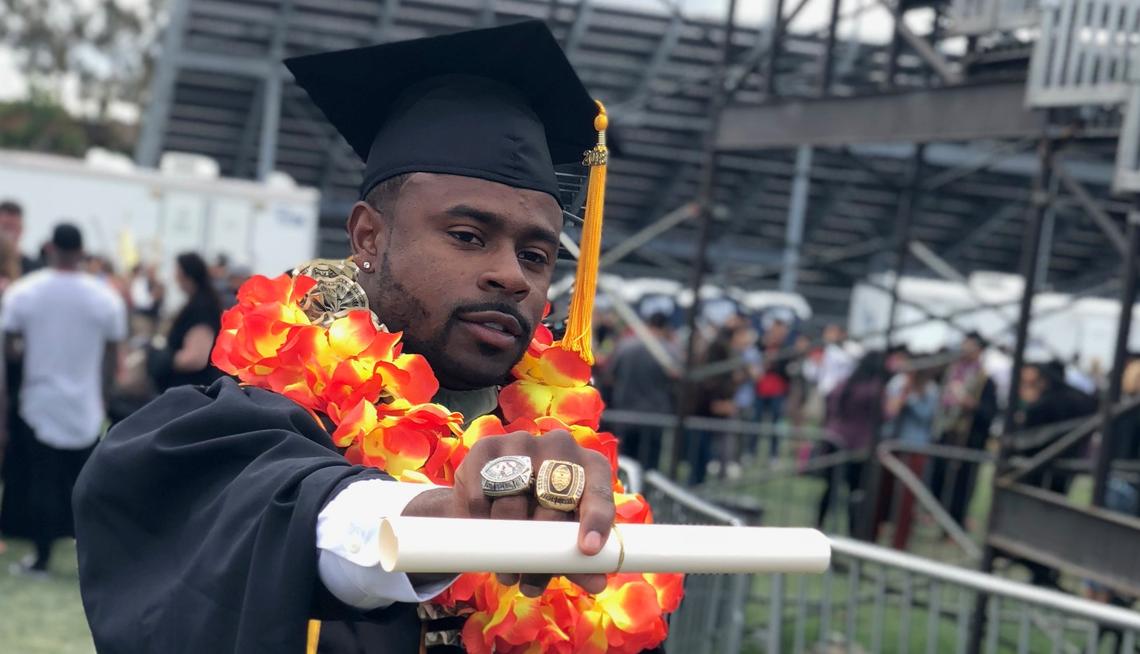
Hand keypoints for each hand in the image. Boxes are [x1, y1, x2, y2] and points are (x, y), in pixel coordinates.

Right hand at [403, 430, 615, 596]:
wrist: (495, 490)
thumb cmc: (543, 515)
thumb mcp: (564, 535)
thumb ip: (578, 558)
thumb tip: (597, 584)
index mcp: (591, 466)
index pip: (599, 492)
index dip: (595, 520)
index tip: (589, 550)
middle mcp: (560, 446)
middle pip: (553, 500)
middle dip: (542, 549)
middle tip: (532, 584)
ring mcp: (522, 442)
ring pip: (513, 499)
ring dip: (507, 542)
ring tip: (508, 574)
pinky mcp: (487, 447)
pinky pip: (481, 491)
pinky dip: (480, 520)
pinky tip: (482, 538)